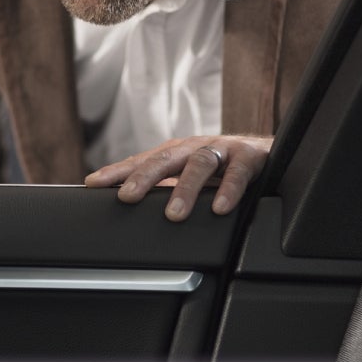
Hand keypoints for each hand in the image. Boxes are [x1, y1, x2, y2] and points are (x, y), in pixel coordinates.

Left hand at [84, 135, 272, 221]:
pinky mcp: (249, 157)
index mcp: (177, 153)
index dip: (117, 172)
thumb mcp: (189, 178)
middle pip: (165, 159)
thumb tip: (129, 210)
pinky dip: (229, 190)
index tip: (93, 183)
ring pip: (200, 164)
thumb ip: (164, 190)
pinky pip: (238, 173)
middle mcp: (195, 147)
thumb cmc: (221, 169)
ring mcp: (222, 150)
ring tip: (174, 213)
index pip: (141, 161)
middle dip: (144, 177)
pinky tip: (220, 207)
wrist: (267, 154)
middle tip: (128, 198)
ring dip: (186, 189)